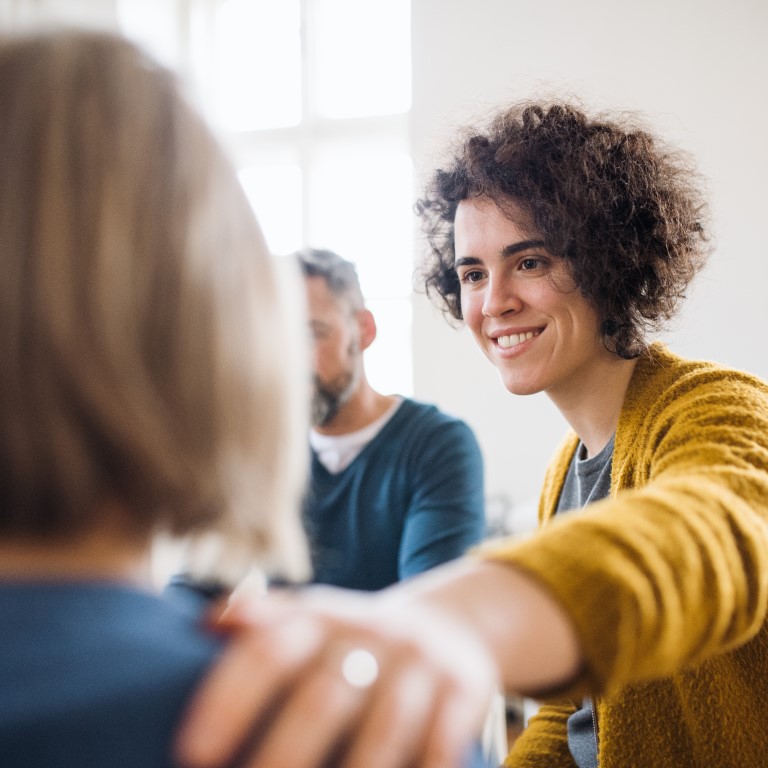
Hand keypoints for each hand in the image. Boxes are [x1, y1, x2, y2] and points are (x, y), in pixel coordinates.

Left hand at [174, 585, 498, 767]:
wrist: (447, 625)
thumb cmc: (355, 640)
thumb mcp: (313, 618)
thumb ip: (262, 622)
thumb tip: (202, 625)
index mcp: (320, 617)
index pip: (269, 649)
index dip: (229, 698)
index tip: (192, 751)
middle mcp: (369, 633)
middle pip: (323, 694)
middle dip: (284, 755)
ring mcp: (418, 661)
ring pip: (385, 725)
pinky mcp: (463, 688)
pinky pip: (443, 742)